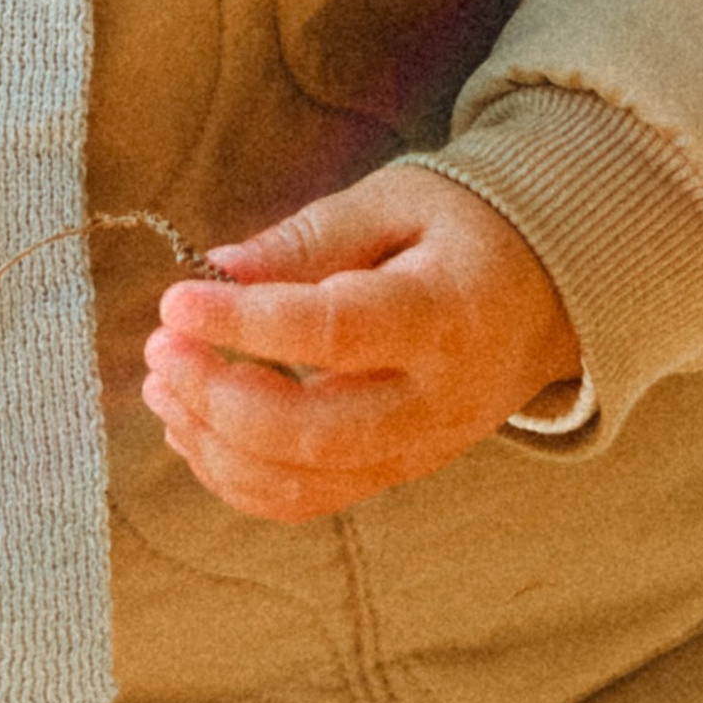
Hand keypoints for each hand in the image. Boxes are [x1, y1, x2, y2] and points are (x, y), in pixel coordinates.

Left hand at [141, 162, 580, 521]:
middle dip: (217, 397)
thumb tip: (219, 268)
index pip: (336, 332)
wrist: (544, 299)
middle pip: (313, 432)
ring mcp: (417, 452)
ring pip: (301, 482)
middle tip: (159, 348)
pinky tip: (194, 425)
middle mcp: (434, 403)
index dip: (247, 323)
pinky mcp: (394, 475)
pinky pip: (305, 500)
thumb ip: (310, 238)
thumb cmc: (461, 235)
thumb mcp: (397, 202)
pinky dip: (236, 475)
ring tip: (162, 385)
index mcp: (444, 316)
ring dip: (213, 444)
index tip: (177, 300)